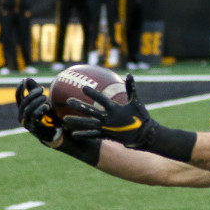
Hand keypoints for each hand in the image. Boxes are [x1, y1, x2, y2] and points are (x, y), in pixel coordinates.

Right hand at [17, 78, 101, 164]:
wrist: (57, 134)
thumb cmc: (50, 117)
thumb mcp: (43, 103)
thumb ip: (35, 92)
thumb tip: (28, 78)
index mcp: (23, 110)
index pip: (18, 97)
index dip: (20, 88)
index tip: (25, 80)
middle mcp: (22, 117)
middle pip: (24, 103)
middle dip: (32, 94)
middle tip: (42, 89)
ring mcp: (28, 124)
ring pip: (28, 110)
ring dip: (36, 102)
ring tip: (45, 97)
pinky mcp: (35, 129)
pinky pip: (35, 118)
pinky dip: (39, 111)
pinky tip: (46, 106)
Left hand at [68, 74, 196, 161]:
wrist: (144, 135)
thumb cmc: (141, 117)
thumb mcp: (136, 102)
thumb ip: (131, 88)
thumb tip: (130, 74)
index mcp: (115, 109)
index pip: (102, 100)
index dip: (93, 93)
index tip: (83, 88)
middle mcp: (108, 118)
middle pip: (91, 111)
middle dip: (79, 105)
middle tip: (68, 100)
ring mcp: (106, 128)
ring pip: (88, 124)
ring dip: (76, 121)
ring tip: (64, 119)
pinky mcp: (106, 135)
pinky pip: (93, 135)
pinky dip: (83, 134)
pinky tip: (73, 134)